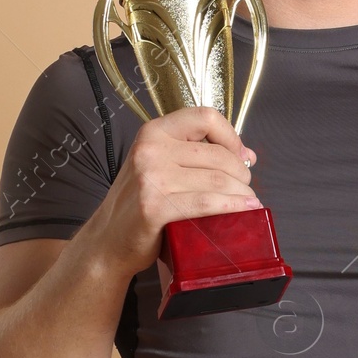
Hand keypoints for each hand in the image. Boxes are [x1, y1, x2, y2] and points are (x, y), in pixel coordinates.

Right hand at [82, 106, 260, 278]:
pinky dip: (233, 208)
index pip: (206, 117)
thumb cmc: (140, 204)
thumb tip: (246, 154)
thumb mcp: (162, 167)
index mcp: (154, 132)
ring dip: (242, 194)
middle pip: (218, 155)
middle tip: (245, 189)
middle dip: (241, 174)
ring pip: (217, 180)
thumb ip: (196, 155)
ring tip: (249, 203)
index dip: (232, 136)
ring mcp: (152, 177)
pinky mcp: (156, 206)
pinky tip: (245, 212)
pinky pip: (207, 203)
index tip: (242, 156)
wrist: (108, 240)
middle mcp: (151, 149)